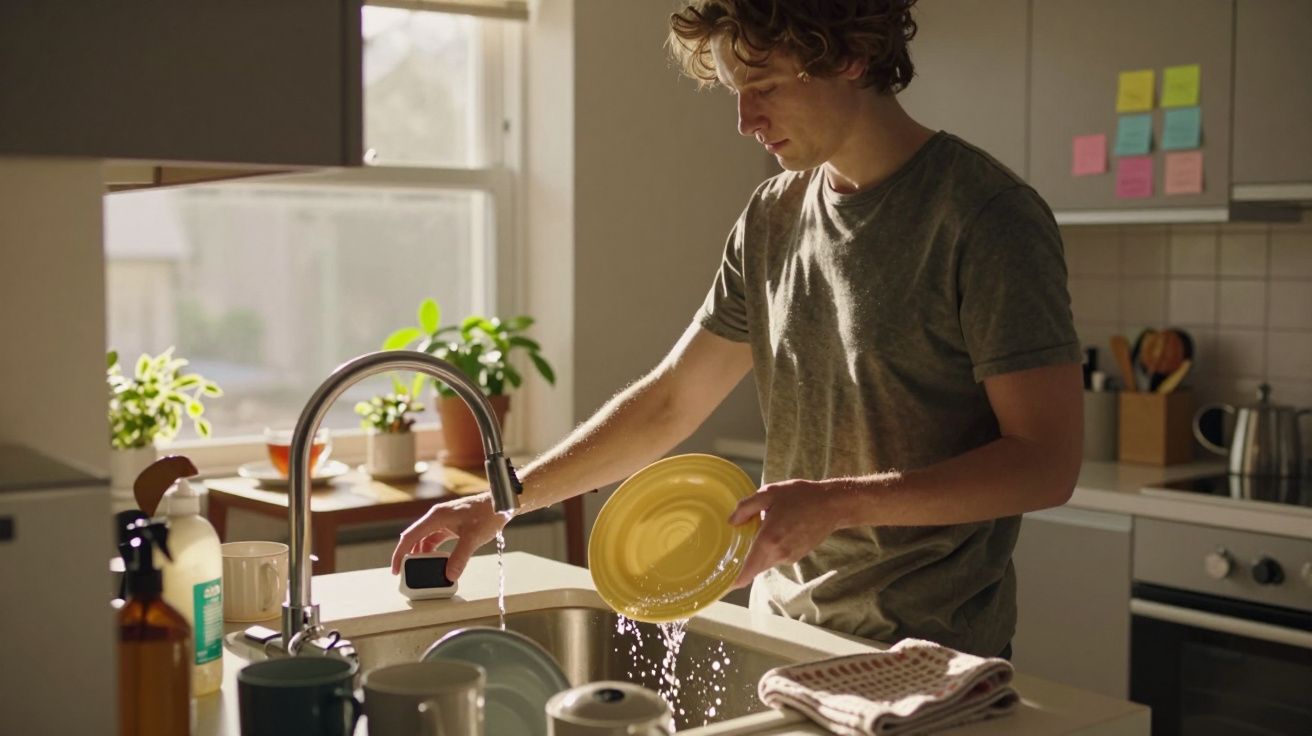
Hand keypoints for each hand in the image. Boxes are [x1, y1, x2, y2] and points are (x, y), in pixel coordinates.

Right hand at [390, 491, 508, 579]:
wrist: (502, 503)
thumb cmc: (488, 514)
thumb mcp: (472, 538)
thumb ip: (459, 558)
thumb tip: (449, 575)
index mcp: (435, 517)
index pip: (410, 537)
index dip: (400, 554)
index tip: (396, 570)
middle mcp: (436, 517)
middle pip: (414, 538)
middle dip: (409, 556)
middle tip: (407, 573)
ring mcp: (444, 520)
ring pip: (425, 539)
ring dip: (422, 554)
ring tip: (420, 570)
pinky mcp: (452, 525)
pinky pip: (436, 539)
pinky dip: (434, 551)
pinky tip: (437, 562)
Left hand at [727, 479, 843, 589]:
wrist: (831, 505)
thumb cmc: (801, 497)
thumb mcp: (769, 493)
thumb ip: (746, 508)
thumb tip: (732, 521)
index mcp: (769, 539)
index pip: (748, 570)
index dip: (734, 580)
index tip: (724, 583)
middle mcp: (779, 554)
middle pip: (754, 567)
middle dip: (744, 562)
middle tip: (735, 548)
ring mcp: (789, 557)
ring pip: (766, 562)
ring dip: (759, 553)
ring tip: (761, 531)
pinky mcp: (797, 556)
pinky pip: (777, 557)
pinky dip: (771, 550)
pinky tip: (776, 531)